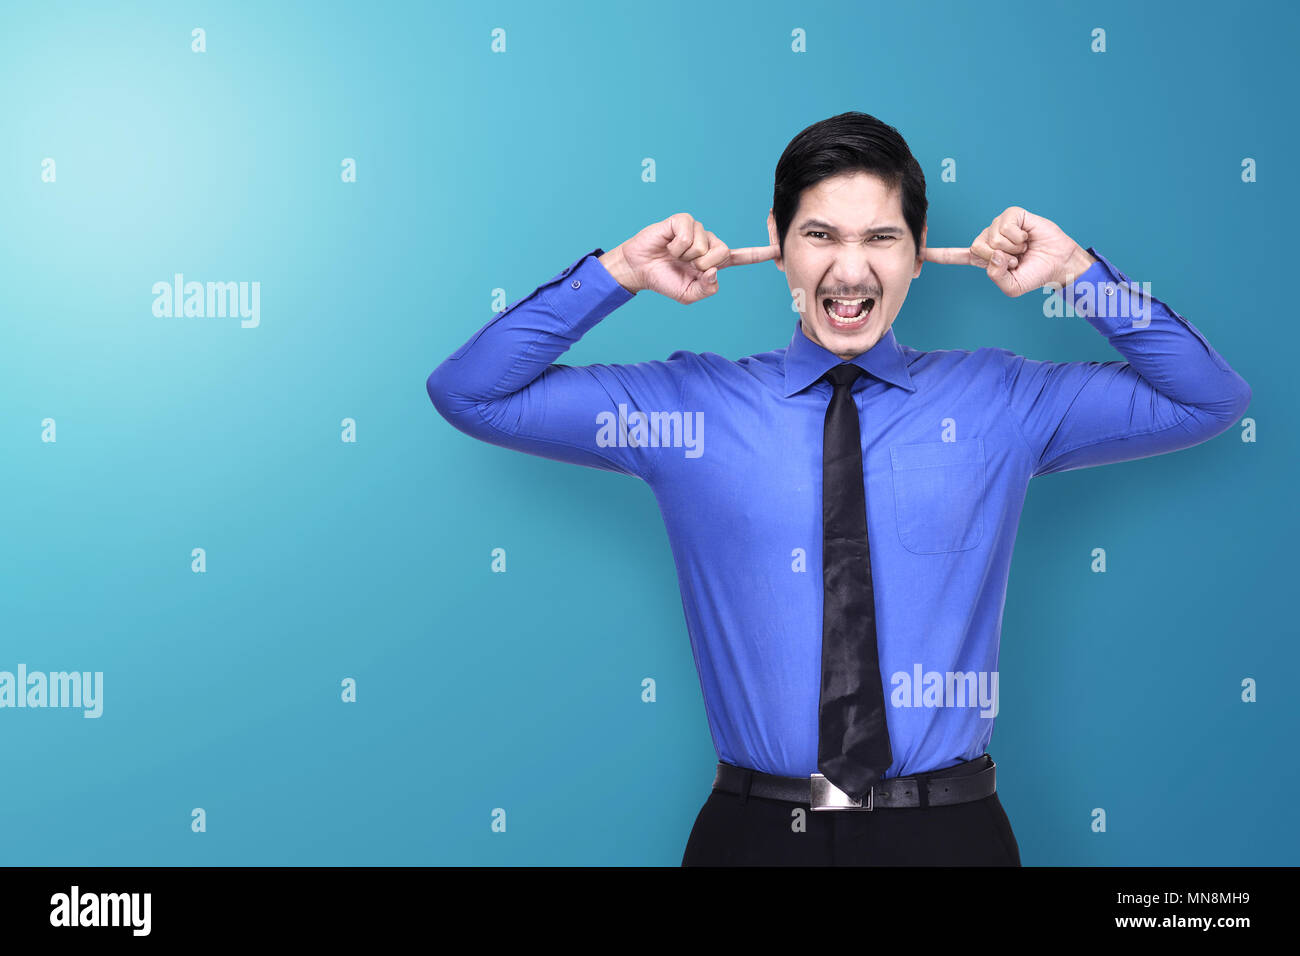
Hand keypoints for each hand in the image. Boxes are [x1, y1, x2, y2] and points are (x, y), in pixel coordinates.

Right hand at [601, 213, 777, 303]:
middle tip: (685, 265)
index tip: (778, 250)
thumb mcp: (689, 295)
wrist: (639, 270)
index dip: (760, 254)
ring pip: (705, 245)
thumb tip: (715, 270)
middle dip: (702, 265)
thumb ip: (707, 289)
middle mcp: (710, 243)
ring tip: (674, 255)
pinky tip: (668, 245)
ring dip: (686, 256)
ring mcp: (698, 231)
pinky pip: (689, 235)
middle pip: (723, 253)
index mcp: (715, 262)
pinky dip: (677, 246)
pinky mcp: (683, 221)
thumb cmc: (665, 280)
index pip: (742, 257)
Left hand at [923, 206, 1093, 296]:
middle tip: (1016, 258)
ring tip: (1023, 248)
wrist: (1058, 263)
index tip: (919, 253)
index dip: (938, 254)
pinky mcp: (1013, 215)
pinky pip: (1005, 226)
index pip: (955, 255)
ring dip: (1013, 247)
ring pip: (992, 238)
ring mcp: (998, 226)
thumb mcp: (1012, 287)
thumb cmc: (1035, 274)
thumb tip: (993, 256)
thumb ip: (997, 278)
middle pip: (976, 248)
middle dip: (1000, 257)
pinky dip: (1018, 236)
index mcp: (982, 258)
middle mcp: (987, 240)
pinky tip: (1027, 236)